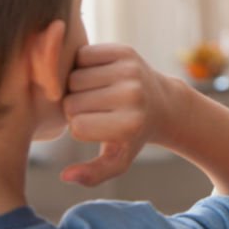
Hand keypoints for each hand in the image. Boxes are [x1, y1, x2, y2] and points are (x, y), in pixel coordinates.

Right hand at [60, 44, 169, 185]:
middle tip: (95, 109)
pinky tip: (97, 75)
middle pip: (72, 101)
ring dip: (77, 86)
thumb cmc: (132, 134)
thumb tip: (65, 176)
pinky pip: (82, 55)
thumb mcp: (118, 161)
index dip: (79, 128)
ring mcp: (130, 70)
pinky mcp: (125, 51)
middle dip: (75, 107)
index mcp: (129, 125)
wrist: (162, 103)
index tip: (95, 127)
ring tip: (95, 93)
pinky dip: (82, 65)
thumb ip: (93, 175)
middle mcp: (132, 96)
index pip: (77, 126)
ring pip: (74, 78)